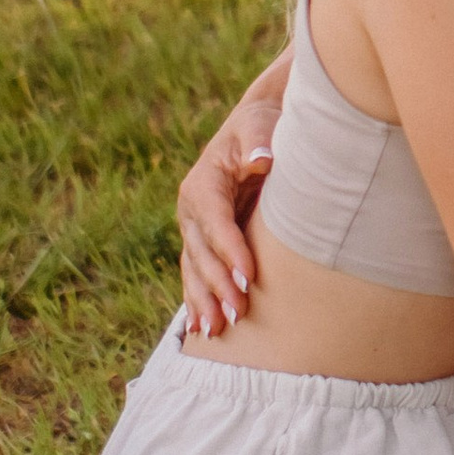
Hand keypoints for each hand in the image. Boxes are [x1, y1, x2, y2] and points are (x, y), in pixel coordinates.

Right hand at [176, 76, 284, 333]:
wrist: (254, 125)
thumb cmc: (261, 125)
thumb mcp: (259, 124)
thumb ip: (258, 140)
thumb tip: (261, 157)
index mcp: (203, 184)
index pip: (216, 222)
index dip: (230, 250)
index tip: (249, 275)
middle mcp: (192, 208)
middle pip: (202, 252)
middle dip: (218, 284)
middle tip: (238, 313)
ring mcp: (194, 227)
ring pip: (195, 269)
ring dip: (205, 300)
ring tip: (218, 329)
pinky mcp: (203, 240)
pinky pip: (197, 273)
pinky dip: (198, 300)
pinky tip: (202, 327)